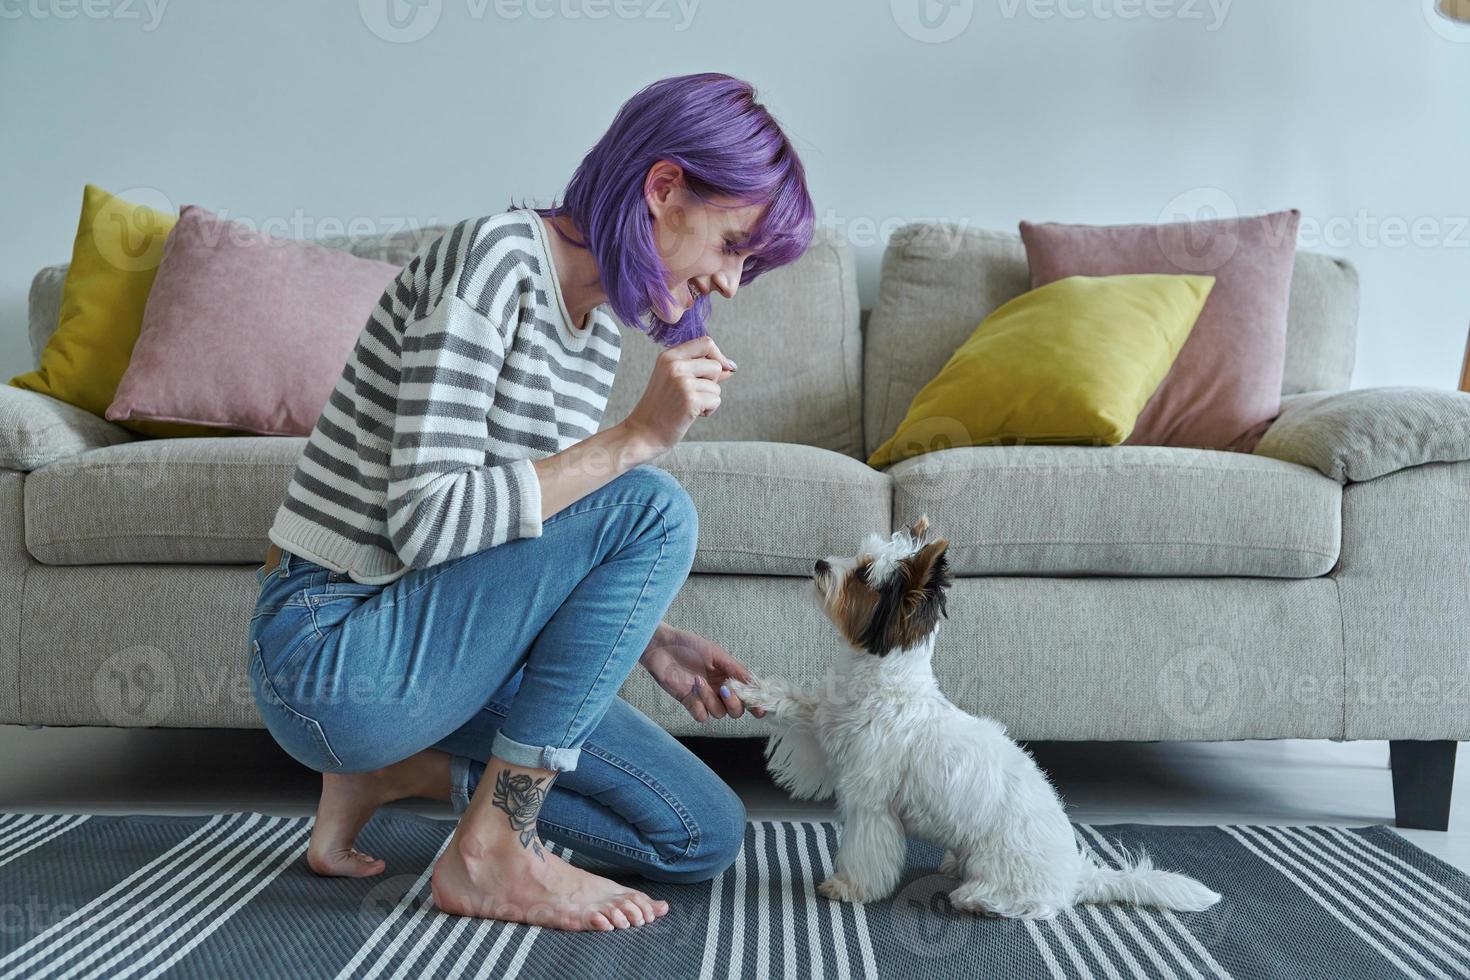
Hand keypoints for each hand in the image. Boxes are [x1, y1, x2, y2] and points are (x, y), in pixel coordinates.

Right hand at [622, 336, 736, 456]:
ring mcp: (682, 382)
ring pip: (716, 386)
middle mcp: (675, 366)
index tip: (724, 367)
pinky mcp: (690, 400)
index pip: (705, 343)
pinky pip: (716, 400)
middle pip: (715, 364)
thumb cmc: (659, 409)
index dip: (718, 355)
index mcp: (669, 357)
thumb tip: (729, 367)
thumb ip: (700, 371)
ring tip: (689, 406)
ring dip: (709, 399)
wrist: (642, 433)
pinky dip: (709, 410)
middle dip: (712, 382)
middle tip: (695, 394)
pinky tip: (692, 414)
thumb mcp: (675, 381)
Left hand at [640, 623, 766, 722]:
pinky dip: (699, 706)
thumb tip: (755, 682)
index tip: (760, 708)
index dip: (756, 704)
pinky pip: (701, 716)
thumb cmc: (688, 645)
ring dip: (710, 699)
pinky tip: (692, 689)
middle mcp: (719, 690)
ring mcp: (704, 697)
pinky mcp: (689, 702)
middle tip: (724, 690)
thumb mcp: (716, 653)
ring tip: (698, 680)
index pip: (748, 695)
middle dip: (734, 703)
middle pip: (737, 710)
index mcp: (729, 677)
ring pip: (719, 713)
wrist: (662, 646)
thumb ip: (735, 668)